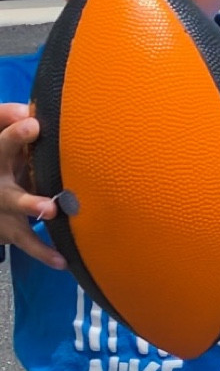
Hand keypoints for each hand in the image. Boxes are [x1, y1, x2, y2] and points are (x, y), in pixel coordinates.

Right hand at [0, 102, 66, 269]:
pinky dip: (43, 252)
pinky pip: (26, 241)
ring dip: (31, 203)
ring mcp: (1, 203)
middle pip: (0, 155)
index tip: (33, 121)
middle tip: (32, 131)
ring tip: (51, 208)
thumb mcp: (7, 146)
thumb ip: (13, 123)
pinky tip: (62, 260)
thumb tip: (29, 110)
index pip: (1, 133)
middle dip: (12, 142)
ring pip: (13, 201)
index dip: (14, 127)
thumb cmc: (8, 167)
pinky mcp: (9, 228)